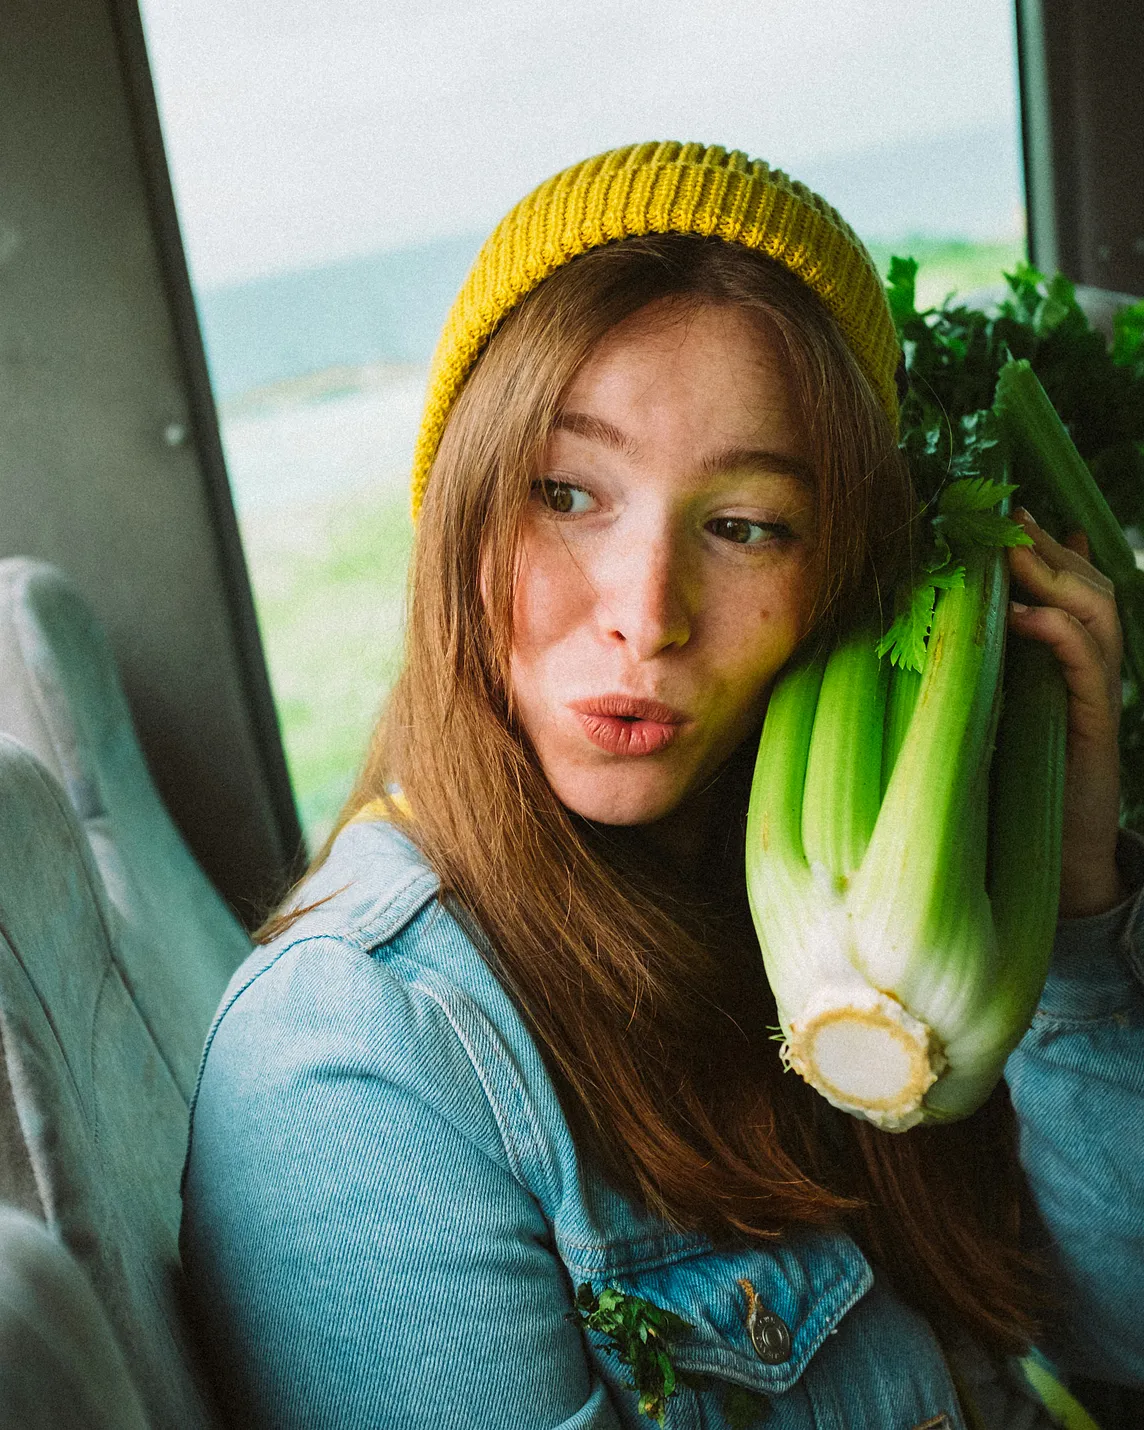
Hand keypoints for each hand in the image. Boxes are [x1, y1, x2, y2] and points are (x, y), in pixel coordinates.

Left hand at [1007, 510, 1124, 917]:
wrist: (1055, 859)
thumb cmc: (1011, 787)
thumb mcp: (992, 713)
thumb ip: (983, 669)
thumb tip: (950, 631)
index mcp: (1069, 664)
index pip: (1071, 588)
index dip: (1048, 547)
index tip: (1012, 511)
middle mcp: (1092, 671)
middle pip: (1088, 588)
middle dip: (1050, 548)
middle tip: (1012, 518)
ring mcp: (1099, 695)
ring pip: (1096, 614)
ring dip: (1055, 576)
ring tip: (1016, 551)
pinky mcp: (1096, 725)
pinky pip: (1086, 665)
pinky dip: (1059, 632)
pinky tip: (1025, 615)